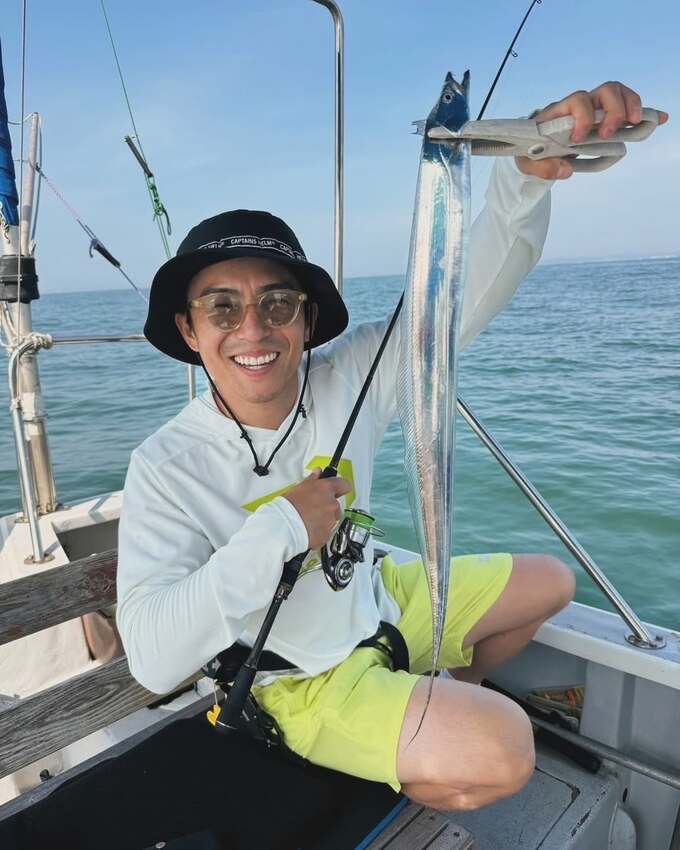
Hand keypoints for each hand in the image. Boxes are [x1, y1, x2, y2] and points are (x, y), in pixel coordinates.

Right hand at [283, 467, 351, 549]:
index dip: (340, 487)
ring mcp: (331, 520)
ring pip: (332, 518)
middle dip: (327, 506)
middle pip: (336, 504)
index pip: (344, 484)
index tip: (337, 489)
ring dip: (323, 518)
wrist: (284, 528)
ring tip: (308, 519)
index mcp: (326, 489)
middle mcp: (332, 504)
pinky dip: (320, 530)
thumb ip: (312, 480)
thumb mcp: (298, 488)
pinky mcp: (328, 534)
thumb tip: (317, 474)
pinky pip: (327, 531)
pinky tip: (308, 528)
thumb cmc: (288, 508)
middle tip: (313, 507)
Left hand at [516, 81, 668, 180]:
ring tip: (636, 124)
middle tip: (609, 135)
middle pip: (604, 91)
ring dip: (631, 105)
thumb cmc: (531, 151)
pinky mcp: (606, 119)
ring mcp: (595, 109)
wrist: (533, 147)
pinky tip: (659, 119)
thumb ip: (541, 167)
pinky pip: (628, 108)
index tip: (579, 139)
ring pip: (618, 93)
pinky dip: (645, 112)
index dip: (582, 117)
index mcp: (559, 112)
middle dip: (612, 111)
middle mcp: (580, 105)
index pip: (576, 100)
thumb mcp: (526, 162)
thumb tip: (566, 170)